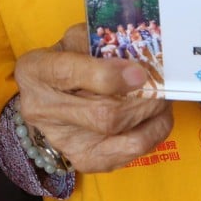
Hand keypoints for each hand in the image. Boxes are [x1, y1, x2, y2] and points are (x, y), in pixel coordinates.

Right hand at [14, 24, 172, 173]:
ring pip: (123, 138)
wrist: (42, 98)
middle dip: (144, 100)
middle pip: (105, 115)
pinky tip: (155, 118)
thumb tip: (135, 51)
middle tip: (163, 86)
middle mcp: (44, 109)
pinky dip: (152, 134)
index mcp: (37, 70)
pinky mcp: (84, 160)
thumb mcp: (73, 41)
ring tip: (163, 100)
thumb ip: (99, 40)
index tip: (140, 72)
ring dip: (154, 119)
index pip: (72, 74)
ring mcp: (64, 141)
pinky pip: (129, 154)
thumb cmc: (63, 62)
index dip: (110, 75)